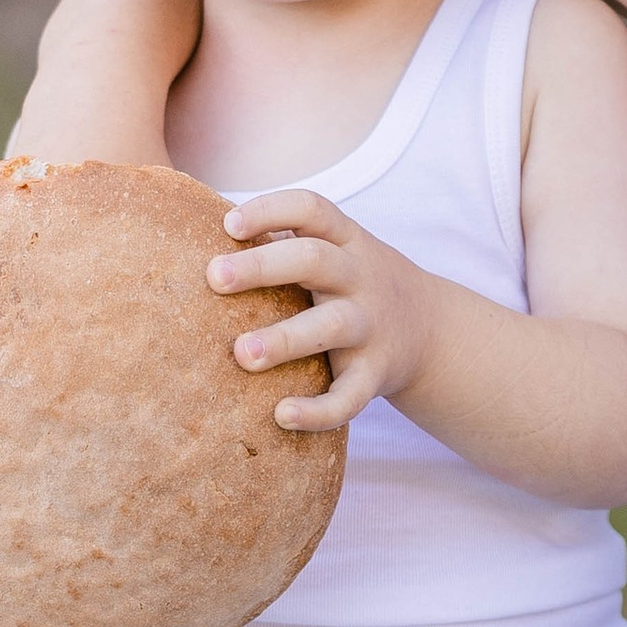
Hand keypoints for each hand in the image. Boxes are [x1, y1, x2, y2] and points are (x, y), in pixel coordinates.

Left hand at [208, 190, 438, 432]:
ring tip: (240, 354)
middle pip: (315, 260)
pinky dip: (318, 410)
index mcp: (345, 241)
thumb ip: (283, 243)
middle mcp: (359, 278)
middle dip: (263, 266)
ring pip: (330, 326)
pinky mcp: (375, 374)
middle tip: (214, 278)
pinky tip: (280, 416)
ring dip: (284, 339)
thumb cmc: (351, 285)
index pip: (312, 210)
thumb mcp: (335, 251)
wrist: (432, 331)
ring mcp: (370, 327)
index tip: (228, 224)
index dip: (271, 211)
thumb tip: (194, 236)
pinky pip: (350, 396)